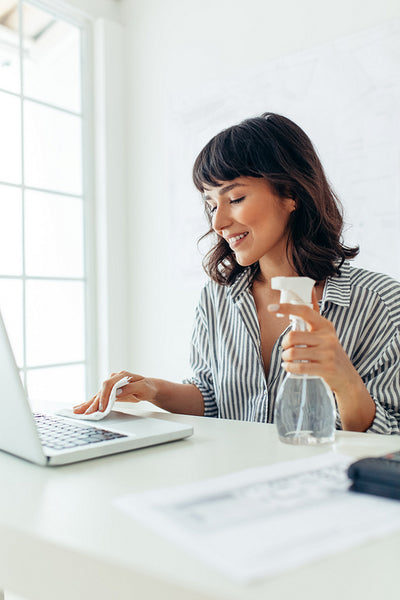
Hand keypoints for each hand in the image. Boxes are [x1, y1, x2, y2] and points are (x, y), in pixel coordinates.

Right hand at [73, 371, 157, 414]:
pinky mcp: (110, 392)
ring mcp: (111, 385)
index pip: (109, 385)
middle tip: (86, 413)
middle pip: (101, 390)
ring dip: (88, 404)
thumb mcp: (142, 387)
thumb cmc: (147, 386)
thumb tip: (117, 392)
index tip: (102, 407)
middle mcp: (114, 379)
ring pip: (98, 395)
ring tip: (77, 411)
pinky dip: (91, 403)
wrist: (149, 387)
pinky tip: (81, 407)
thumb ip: (130, 388)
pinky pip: (99, 398)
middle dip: (93, 402)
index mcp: (122, 376)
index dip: (104, 396)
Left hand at [268, 297, 375, 430]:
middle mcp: (328, 338)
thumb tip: (309, 290)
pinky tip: (288, 366)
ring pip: (293, 353)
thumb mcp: (325, 333)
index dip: (286, 307)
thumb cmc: (330, 352)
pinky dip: (289, 367)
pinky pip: (299, 367)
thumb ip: (314, 315)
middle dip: (284, 344)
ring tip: (287, 359)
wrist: (347, 377)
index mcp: (325, 326)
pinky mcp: (326, 369)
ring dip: (285, 357)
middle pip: (292, 336)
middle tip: (286, 348)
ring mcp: (328, 354)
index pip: (304, 311)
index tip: (271, 307)